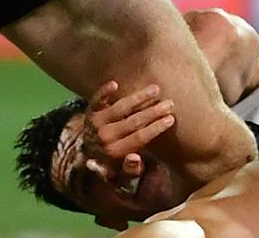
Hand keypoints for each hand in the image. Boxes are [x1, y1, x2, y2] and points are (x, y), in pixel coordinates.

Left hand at [81, 81, 175, 196]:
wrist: (86, 151)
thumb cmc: (111, 161)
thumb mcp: (121, 173)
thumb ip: (131, 169)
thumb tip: (135, 157)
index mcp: (115, 152)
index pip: (140, 138)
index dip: (156, 128)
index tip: (171, 118)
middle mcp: (105, 136)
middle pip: (133, 121)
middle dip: (154, 111)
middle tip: (170, 103)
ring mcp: (96, 122)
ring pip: (120, 108)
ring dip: (139, 97)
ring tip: (156, 89)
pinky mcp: (90, 110)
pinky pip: (97, 99)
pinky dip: (104, 92)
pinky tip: (115, 84)